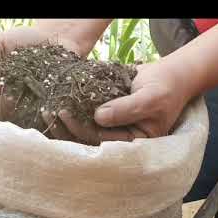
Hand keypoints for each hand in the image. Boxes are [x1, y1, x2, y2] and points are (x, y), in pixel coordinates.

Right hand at [0, 25, 88, 140]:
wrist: (55, 38)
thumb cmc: (23, 40)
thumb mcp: (1, 42)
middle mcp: (10, 101)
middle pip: (2, 113)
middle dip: (3, 106)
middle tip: (10, 96)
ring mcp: (30, 106)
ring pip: (22, 119)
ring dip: (23, 114)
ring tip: (28, 104)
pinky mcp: (50, 108)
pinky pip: (45, 118)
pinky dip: (45, 116)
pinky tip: (47, 110)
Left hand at [57, 62, 192, 143]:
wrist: (170, 75)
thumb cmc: (165, 88)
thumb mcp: (150, 98)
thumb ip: (127, 108)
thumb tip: (98, 117)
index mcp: (134, 142)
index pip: (103, 141)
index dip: (81, 129)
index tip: (63, 114)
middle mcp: (121, 137)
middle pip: (90, 137)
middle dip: (68, 127)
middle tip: (48, 112)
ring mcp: (114, 125)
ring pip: (85, 127)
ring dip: (66, 120)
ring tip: (47, 108)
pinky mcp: (108, 113)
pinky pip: (88, 114)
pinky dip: (74, 109)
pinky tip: (57, 100)